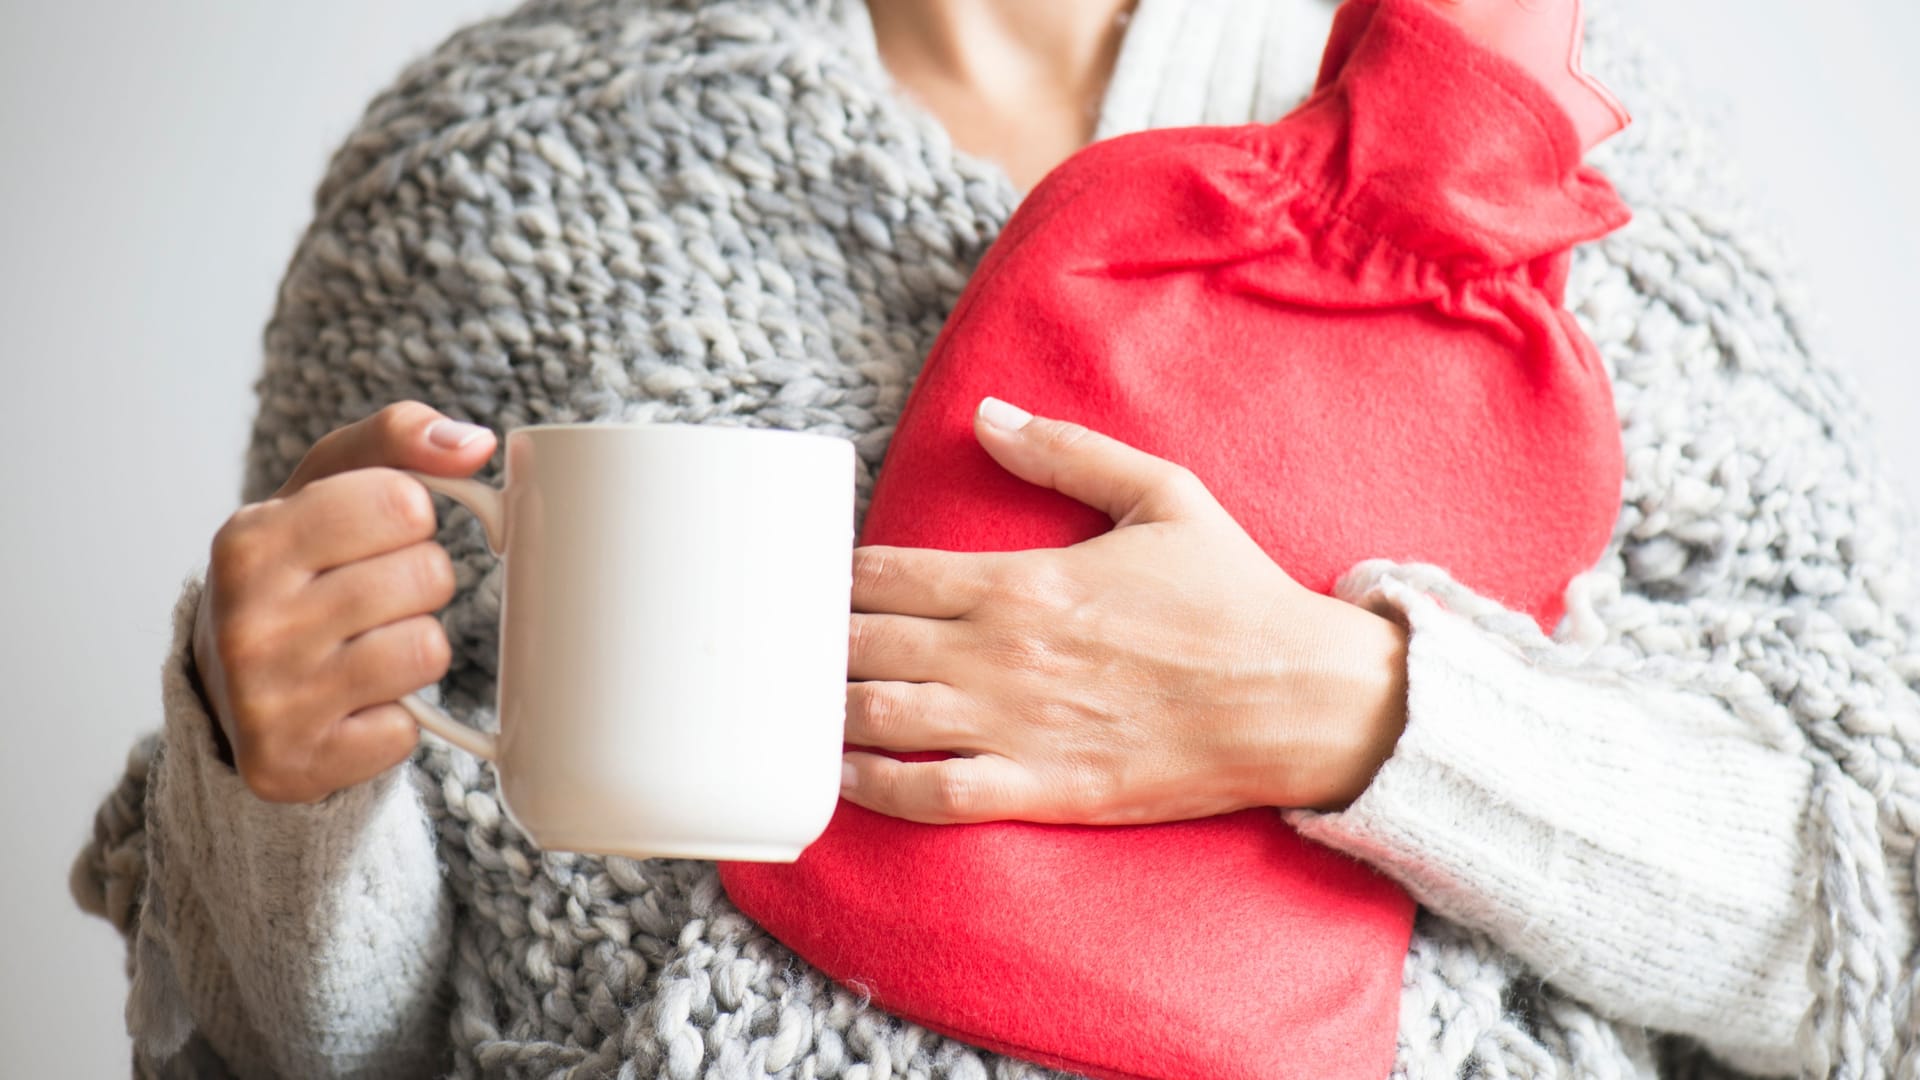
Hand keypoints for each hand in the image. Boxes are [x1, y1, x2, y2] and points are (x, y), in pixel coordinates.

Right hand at [192, 401, 497, 802]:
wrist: (231, 690)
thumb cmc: (299, 569)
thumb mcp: (328, 486)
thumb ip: (397, 439)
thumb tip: (475, 442)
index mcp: (250, 539)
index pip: (404, 501)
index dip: (411, 517)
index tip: (378, 534)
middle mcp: (248, 620)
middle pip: (428, 576)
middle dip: (421, 583)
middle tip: (372, 598)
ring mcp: (266, 699)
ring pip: (428, 650)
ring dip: (415, 648)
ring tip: (365, 647)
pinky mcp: (290, 765)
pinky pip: (406, 730)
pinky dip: (394, 719)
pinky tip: (351, 705)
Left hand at [841, 397, 1409, 824]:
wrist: (1301, 697)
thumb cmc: (1232, 597)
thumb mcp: (1162, 494)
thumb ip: (1065, 452)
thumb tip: (987, 414)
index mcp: (1022, 578)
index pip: (884, 573)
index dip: (832, 579)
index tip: (810, 585)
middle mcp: (1004, 652)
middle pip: (864, 646)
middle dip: (814, 646)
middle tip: (783, 649)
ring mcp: (1020, 725)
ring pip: (883, 720)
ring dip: (828, 712)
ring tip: (794, 708)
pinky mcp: (1047, 789)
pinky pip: (937, 795)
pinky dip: (878, 789)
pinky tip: (845, 778)